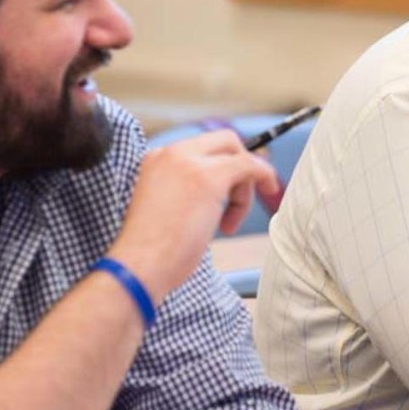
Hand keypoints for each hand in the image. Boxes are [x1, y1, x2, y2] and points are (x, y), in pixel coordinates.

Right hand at [106, 130, 278, 302]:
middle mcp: (171, 154)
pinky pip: (249, 164)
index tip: (232, 188)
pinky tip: (269, 189)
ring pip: (236, 155)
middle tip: (239, 203)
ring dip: (243, 189)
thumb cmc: (152, 252)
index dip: (223, 164)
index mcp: (156, 159)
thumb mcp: (166, 207)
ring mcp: (189, 162)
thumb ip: (187, 189)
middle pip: (223, 142)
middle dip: (239, 168)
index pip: (202, 148)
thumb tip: (219, 189)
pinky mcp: (209, 177)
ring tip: (228, 224)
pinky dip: (264, 175)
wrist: (139, 267)